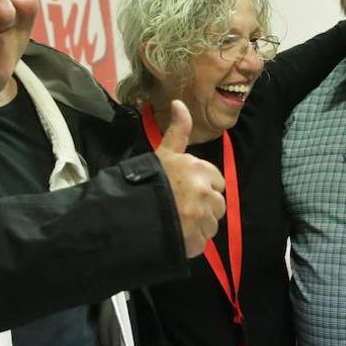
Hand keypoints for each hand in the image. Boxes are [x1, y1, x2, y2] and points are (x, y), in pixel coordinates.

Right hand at [153, 100, 225, 257]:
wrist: (127, 212)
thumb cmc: (147, 180)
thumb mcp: (164, 153)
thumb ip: (178, 130)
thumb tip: (179, 102)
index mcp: (200, 169)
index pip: (218, 182)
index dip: (204, 188)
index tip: (185, 192)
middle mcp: (204, 191)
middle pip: (218, 205)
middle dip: (203, 209)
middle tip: (180, 209)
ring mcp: (201, 217)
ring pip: (212, 226)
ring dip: (198, 227)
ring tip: (177, 222)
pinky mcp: (195, 239)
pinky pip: (202, 242)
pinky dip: (191, 242)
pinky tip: (176, 234)